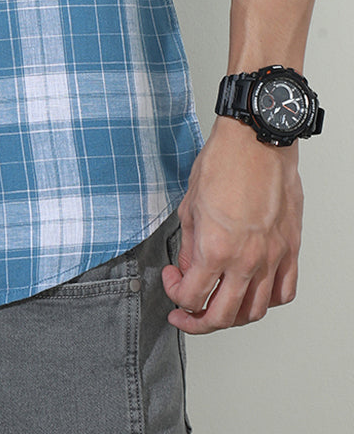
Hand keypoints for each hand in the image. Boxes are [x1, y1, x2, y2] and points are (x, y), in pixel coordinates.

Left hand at [162, 116, 302, 333]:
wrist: (257, 141)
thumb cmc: (224, 162)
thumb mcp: (190, 204)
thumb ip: (189, 245)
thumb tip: (189, 269)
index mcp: (215, 248)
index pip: (192, 296)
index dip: (175, 295)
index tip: (172, 280)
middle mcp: (246, 260)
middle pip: (222, 316)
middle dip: (197, 321)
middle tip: (186, 314)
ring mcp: (271, 258)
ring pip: (254, 311)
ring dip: (232, 317)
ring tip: (218, 307)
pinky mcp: (289, 250)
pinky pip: (283, 292)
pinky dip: (267, 302)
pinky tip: (253, 294)